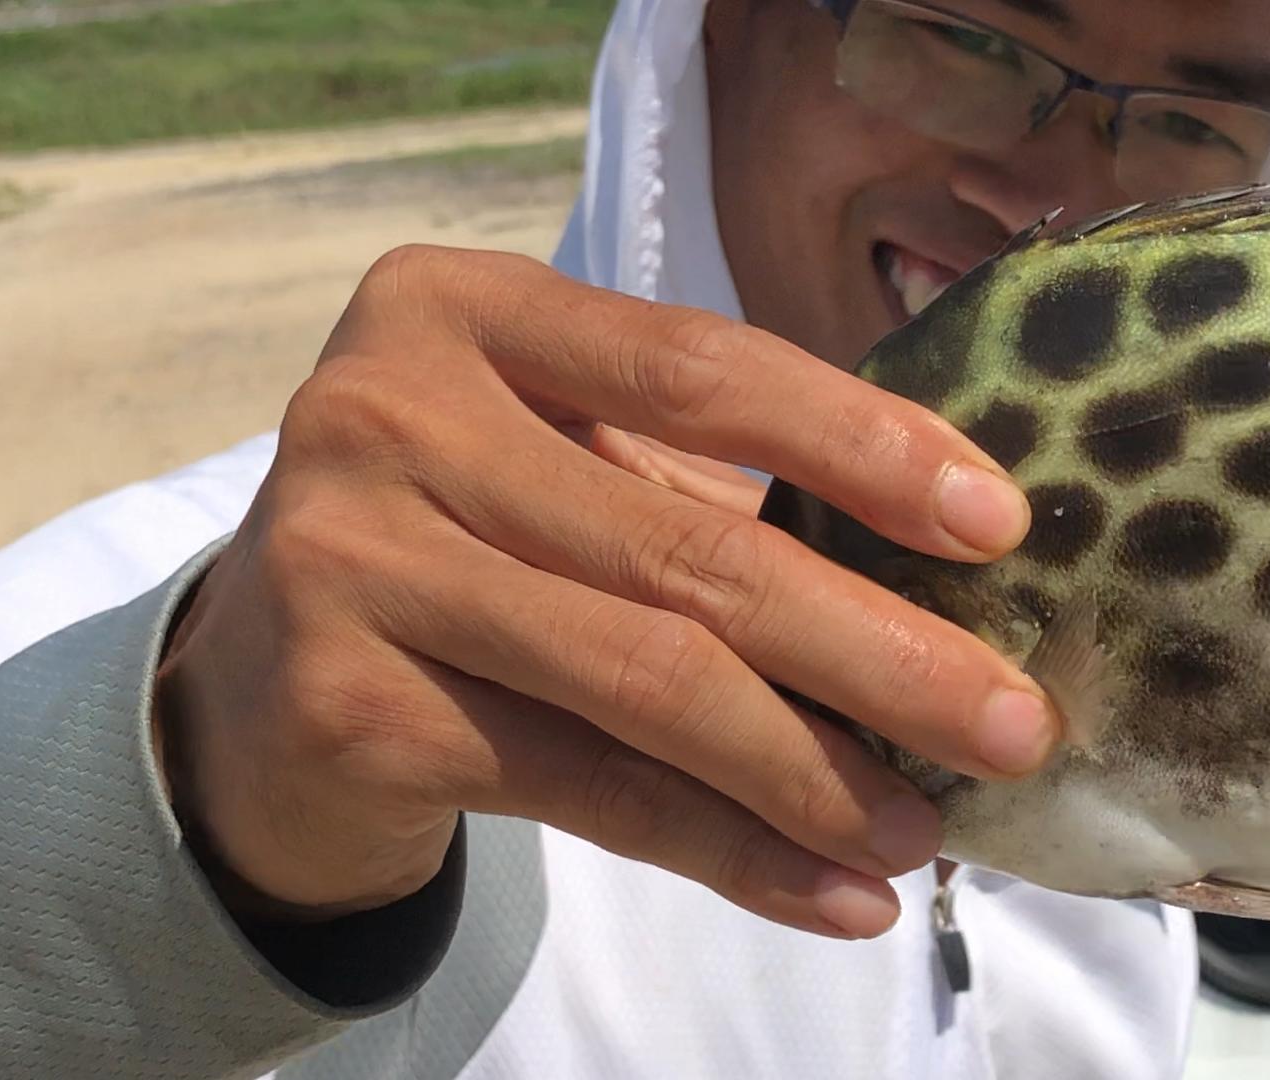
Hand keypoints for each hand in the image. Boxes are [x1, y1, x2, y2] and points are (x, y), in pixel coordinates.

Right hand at [153, 245, 1054, 939]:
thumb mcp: (560, 464)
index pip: (700, 366)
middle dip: (880, 649)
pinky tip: (833, 893)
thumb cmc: (463, 535)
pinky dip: (730, 852)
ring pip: (648, 680)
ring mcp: (353, 560)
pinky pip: (591, 791)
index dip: (863, 446)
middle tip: (1012, 724)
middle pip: (690, 546)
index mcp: (462, 309)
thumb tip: (944, 596)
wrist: (257, 677)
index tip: (997, 524)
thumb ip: (701, 489)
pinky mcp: (349, 707)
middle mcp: (389, 413)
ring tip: (927, 829)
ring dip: (817, 773)